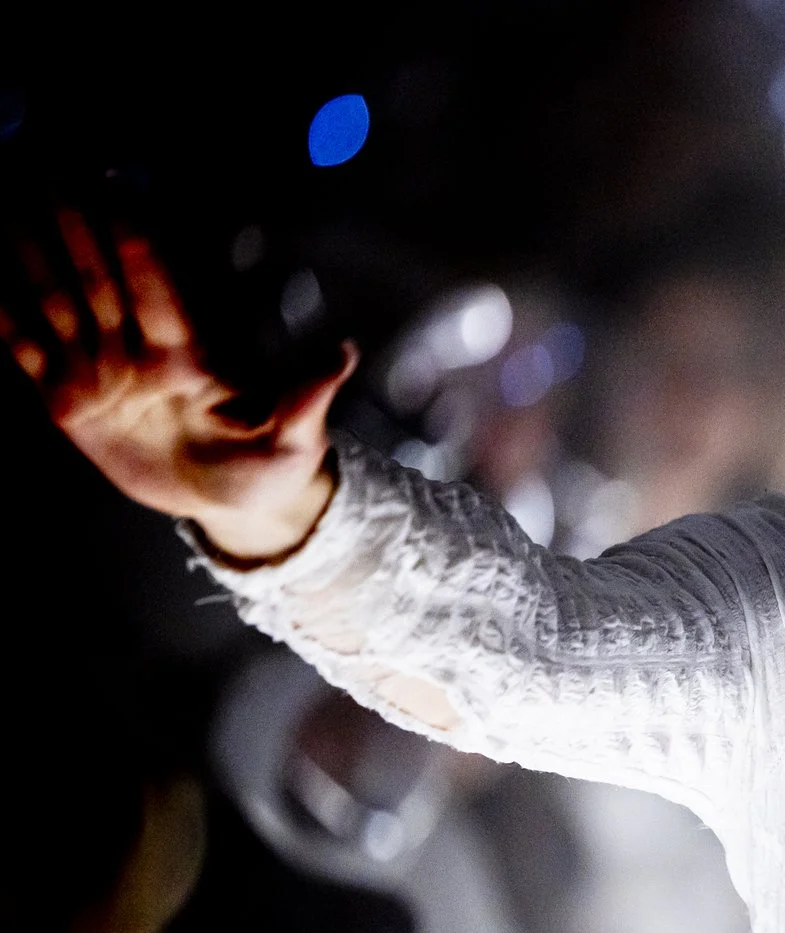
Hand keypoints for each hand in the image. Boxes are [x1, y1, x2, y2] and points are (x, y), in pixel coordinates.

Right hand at [2, 210, 353, 558]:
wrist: (232, 508)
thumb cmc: (270, 473)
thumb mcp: (293, 444)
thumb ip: (307, 399)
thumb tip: (343, 352)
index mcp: (190, 357)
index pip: (155, 286)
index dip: (133, 237)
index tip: (116, 185)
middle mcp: (139, 354)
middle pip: (97, 279)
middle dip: (70, 222)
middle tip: (42, 163)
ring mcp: (101, 374)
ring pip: (54, 302)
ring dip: (27, 253)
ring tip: (2, 198)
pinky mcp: (69, 403)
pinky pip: (27, 351)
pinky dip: (5, 316)